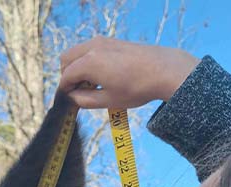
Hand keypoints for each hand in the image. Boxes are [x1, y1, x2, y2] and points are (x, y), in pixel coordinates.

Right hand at [59, 37, 199, 108]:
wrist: (165, 70)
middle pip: (66, 60)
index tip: (69, 101)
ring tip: (91, 82)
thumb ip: (84, 100)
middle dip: (67, 76)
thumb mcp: (108, 100)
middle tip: (79, 91)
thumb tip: (71, 97)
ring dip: (77, 66)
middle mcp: (92, 48)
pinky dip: (87, 59)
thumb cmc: (137, 88)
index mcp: (89, 63)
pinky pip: (89, 48)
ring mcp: (102, 41)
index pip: (65, 77)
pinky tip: (101, 73)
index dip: (64, 91)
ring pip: (77, 51)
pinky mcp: (112, 40)